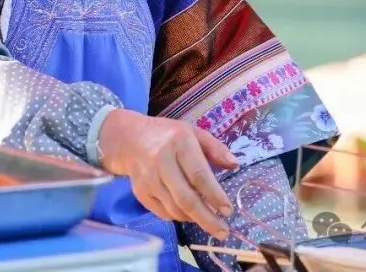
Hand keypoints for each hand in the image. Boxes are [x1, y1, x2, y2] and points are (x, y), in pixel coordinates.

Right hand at [97, 109, 238, 238]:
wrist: (130, 138)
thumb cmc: (168, 136)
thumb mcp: (194, 133)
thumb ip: (215, 148)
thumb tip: (235, 165)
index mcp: (178, 142)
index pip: (198, 174)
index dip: (214, 195)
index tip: (228, 210)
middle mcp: (161, 160)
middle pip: (185, 197)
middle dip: (206, 218)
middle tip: (223, 232)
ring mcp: (148, 178)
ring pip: (174, 208)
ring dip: (194, 219)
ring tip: (210, 223)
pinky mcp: (140, 191)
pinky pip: (162, 212)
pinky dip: (179, 217)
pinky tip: (190, 215)